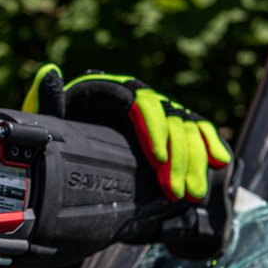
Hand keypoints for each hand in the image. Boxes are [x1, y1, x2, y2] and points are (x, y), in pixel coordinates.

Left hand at [23, 63, 229, 200]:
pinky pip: (197, 131)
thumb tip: (49, 71)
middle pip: (170, 120)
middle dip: (178, 158)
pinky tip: (220, 163)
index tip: (158, 161)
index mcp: (113, 90)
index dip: (154, 131)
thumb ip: (47, 100)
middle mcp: (140, 96)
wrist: (69, 144)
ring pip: (187, 130)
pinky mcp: (170, 128)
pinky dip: (210, 144)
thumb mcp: (48, 118)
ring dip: (195, 161)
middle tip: (177, 193)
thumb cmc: (59, 130)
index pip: (141, 104)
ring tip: (193, 195)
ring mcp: (158, 111)